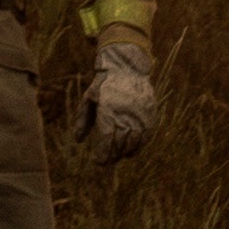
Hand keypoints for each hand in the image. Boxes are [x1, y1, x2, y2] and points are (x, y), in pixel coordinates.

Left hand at [81, 32, 157, 162]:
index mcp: (108, 109)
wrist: (128, 68)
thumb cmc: (104, 85)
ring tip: (117, 156)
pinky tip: (130, 149)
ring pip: (134, 142)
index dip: (102, 153)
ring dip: (125, 152)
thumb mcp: (88, 98)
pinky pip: (146, 136)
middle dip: (112, 155)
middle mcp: (126, 113)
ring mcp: (140, 114)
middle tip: (105, 161)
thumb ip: (82, 120)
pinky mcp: (150, 115)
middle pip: (120, 143)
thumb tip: (78, 141)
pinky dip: (138, 145)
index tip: (97, 161)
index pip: (107, 138)